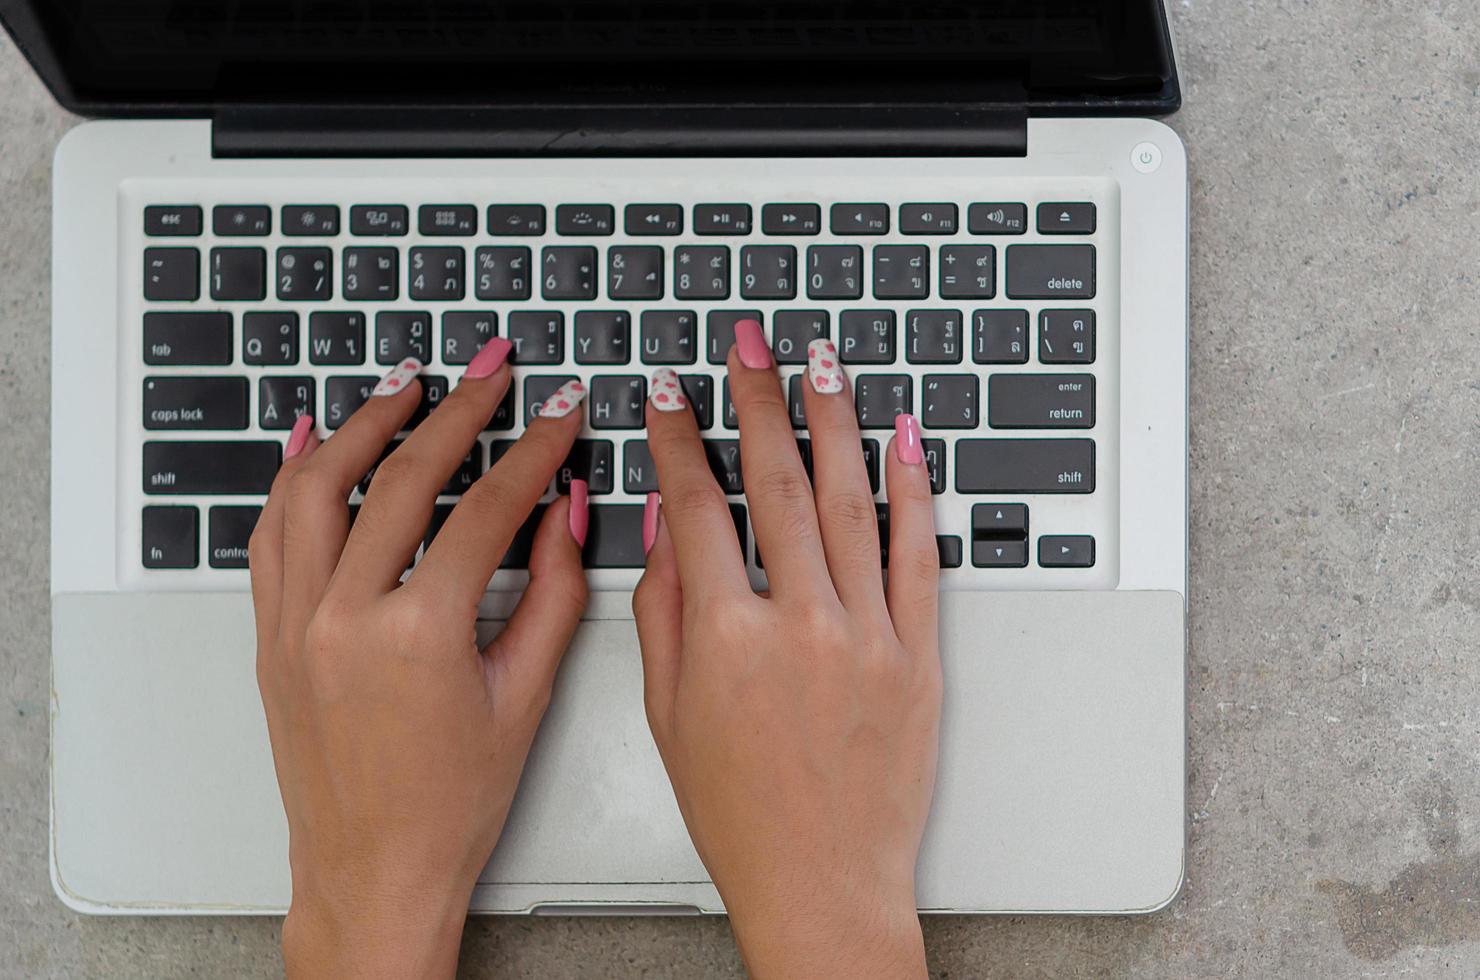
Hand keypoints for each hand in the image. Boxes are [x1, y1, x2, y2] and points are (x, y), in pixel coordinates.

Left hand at [249, 344, 589, 978]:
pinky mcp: (270, 636)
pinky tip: (315, 439)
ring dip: (365, 424)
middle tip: (493, 368)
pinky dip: (293, 478)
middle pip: (402, 477)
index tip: (559, 409)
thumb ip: (552, 591)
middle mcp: (343, 618)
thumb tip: (568, 510)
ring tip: (408, 383)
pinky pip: (270, 534)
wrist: (373, 871)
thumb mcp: (525, 695)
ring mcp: (294, 624)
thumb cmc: (451, 803)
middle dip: (458, 409)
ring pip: (318, 488)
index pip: (486, 508)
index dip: (534, 448)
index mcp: (418, 635)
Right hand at [634, 323, 940, 979]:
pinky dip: (911, 490)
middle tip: (747, 343)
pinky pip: (918, 554)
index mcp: (723, 639)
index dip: (676, 438)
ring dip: (829, 423)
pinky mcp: (919, 654)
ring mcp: (866, 636)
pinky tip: (900, 437)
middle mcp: (798, 624)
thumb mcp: (668, 715)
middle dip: (754, 399)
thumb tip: (661, 528)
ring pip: (848, 502)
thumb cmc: (739, 813)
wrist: (822, 883)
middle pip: (773, 483)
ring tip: (817, 364)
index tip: (668, 393)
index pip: (695, 507)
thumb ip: (662, 612)